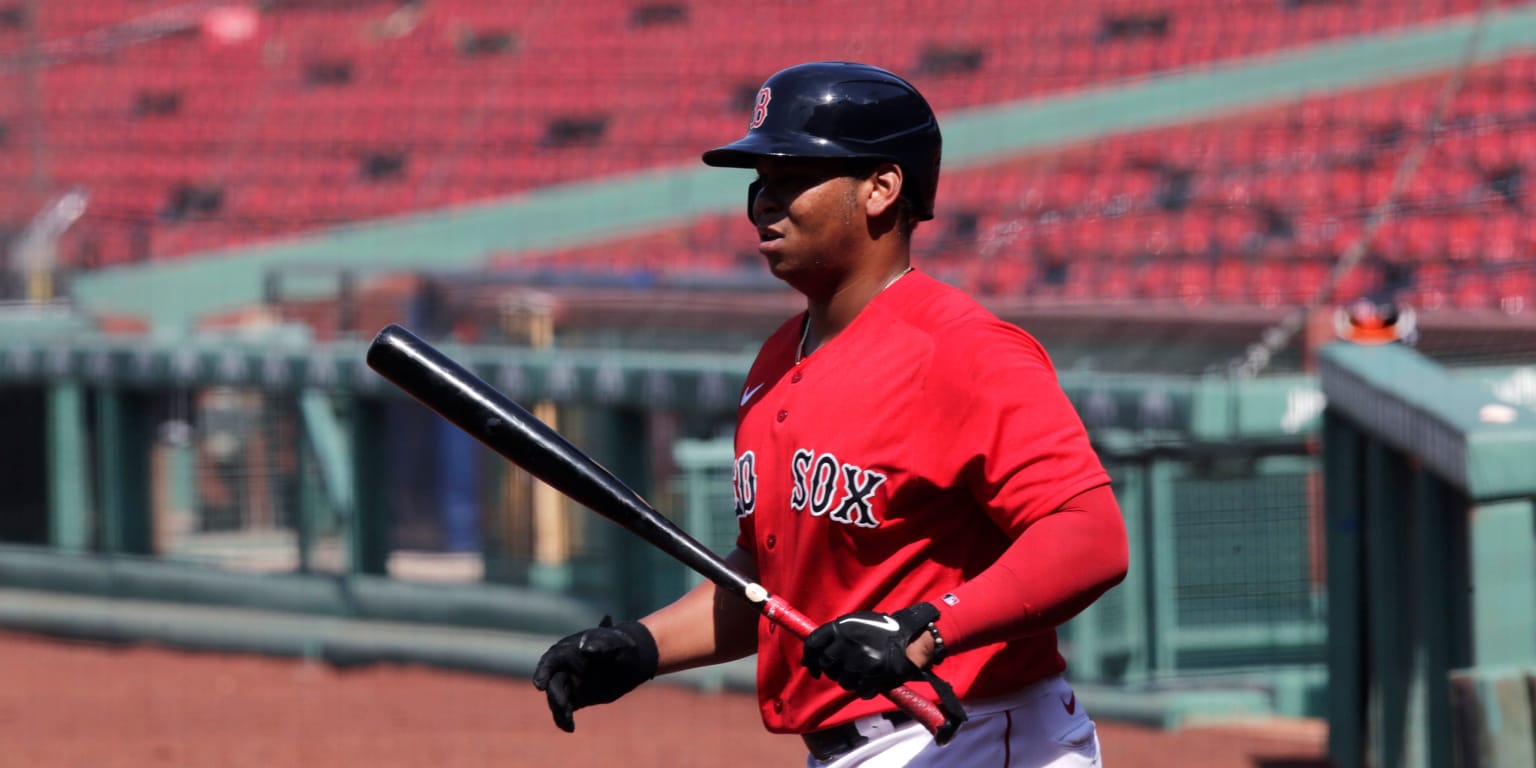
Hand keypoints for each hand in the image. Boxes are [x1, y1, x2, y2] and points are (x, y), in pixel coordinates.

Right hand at [531, 616, 657, 731]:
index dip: (543, 672)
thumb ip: (603, 645)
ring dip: (559, 711)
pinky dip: (564, 719)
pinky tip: (570, 728)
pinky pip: (565, 710)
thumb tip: (588, 650)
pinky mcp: (576, 698)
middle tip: (564, 707)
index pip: (551, 660)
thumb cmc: (621, 646)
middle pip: (552, 683)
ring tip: (568, 724)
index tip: (540, 685)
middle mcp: (565, 668)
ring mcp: (569, 683)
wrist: (632, 660)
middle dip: (555, 696)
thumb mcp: (616, 643)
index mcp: (570, 651)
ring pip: (557, 699)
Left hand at [801, 603, 938, 699]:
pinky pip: (859, 689)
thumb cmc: (880, 631)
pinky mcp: (872, 674)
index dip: (810, 659)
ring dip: (850, 681)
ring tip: (861, 674)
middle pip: (827, 664)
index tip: (813, 669)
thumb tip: (807, 660)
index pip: (813, 644)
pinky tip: (871, 682)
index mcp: (841, 627)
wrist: (909, 638)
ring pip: (842, 680)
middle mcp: (847, 642)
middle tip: (844, 671)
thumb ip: (832, 638)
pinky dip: (864, 689)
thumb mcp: (855, 624)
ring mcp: (860, 659)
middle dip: (833, 671)